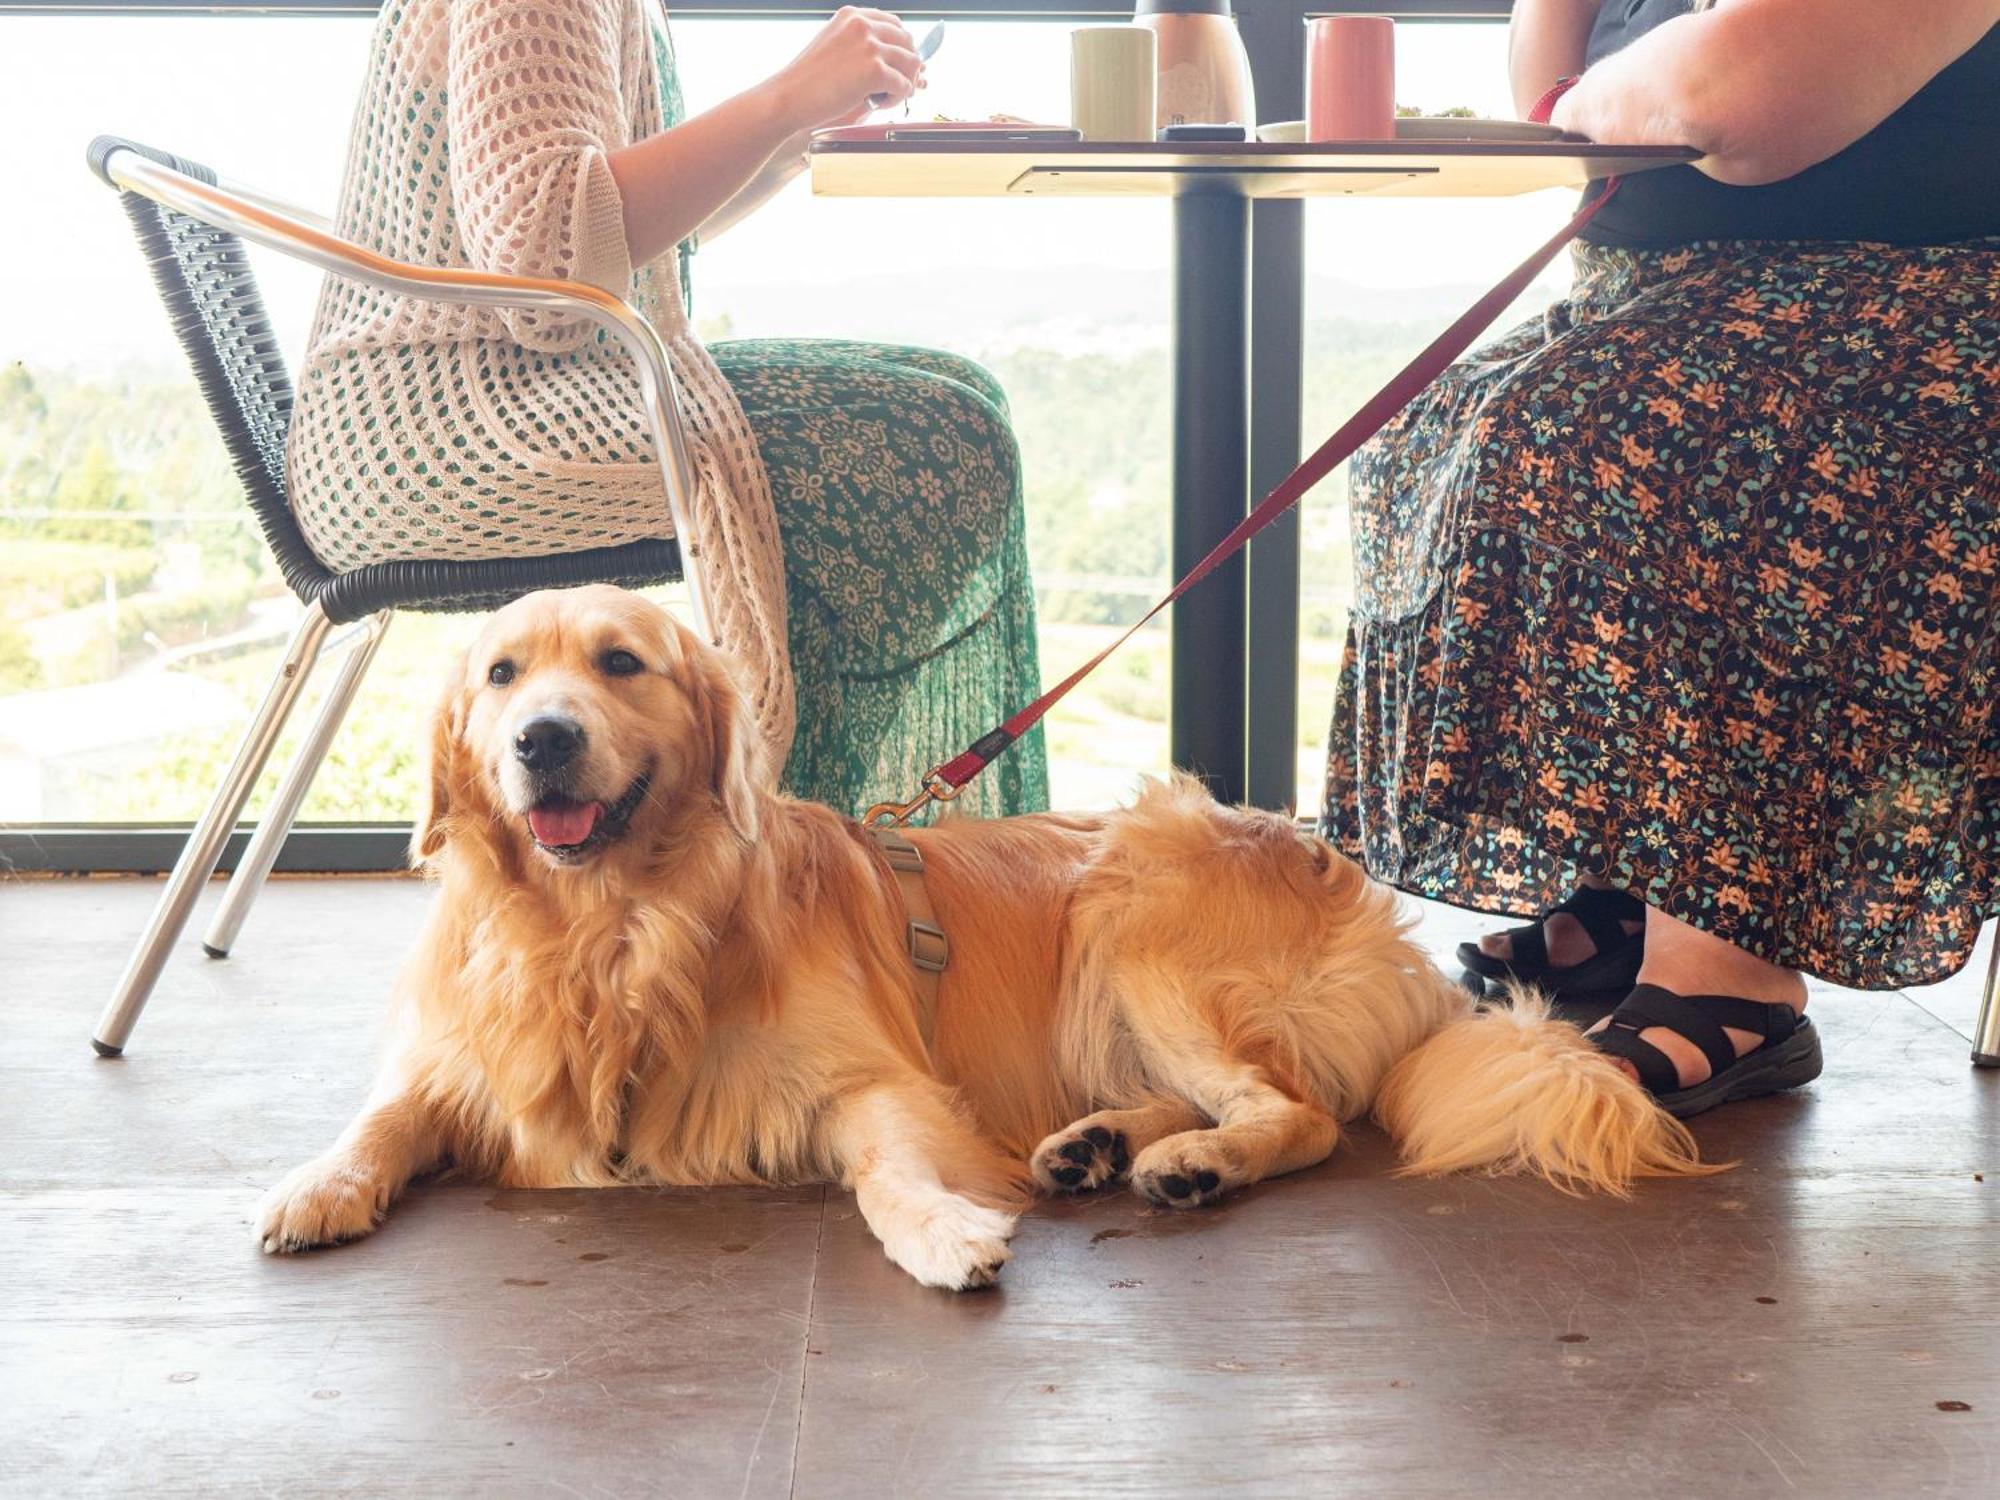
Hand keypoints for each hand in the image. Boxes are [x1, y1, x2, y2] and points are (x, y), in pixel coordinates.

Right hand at [769, 8, 924, 131]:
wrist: (789, 97)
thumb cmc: (808, 80)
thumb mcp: (834, 45)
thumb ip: (859, 43)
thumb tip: (894, 56)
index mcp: (852, 15)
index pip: (895, 24)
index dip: (901, 48)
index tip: (896, 66)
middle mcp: (862, 24)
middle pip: (908, 42)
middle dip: (906, 67)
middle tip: (894, 87)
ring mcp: (869, 45)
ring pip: (911, 63)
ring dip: (903, 83)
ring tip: (885, 97)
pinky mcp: (874, 70)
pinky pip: (903, 85)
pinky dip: (896, 98)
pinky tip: (878, 103)